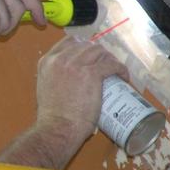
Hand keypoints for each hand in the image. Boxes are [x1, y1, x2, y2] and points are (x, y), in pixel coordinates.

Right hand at [33, 37, 126, 160]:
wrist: (57, 128)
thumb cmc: (52, 116)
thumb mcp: (46, 88)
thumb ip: (55, 77)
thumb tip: (70, 78)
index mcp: (47, 62)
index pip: (69, 42)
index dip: (84, 47)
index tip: (92, 56)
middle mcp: (60, 59)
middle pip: (86, 45)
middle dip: (98, 53)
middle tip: (106, 64)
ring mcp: (76, 64)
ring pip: (99, 51)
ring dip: (109, 59)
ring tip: (115, 70)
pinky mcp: (91, 73)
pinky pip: (111, 64)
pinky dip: (120, 69)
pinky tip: (123, 76)